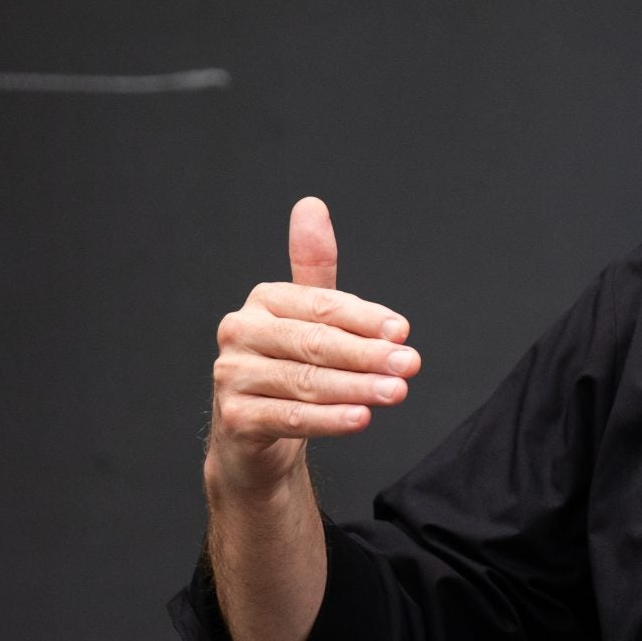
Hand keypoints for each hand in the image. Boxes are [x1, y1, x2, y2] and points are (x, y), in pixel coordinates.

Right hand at [206, 196, 421, 496]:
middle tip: (408, 365)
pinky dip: (328, 419)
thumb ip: (315, 269)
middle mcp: (240, 333)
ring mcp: (232, 376)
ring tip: (395, 392)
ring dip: (356, 388)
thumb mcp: (306, 316)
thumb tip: (311, 205)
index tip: (402, 332)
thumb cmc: (289, 367)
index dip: (364, 319)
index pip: (321, 306)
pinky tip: (360, 419)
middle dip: (367, 354)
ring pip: (305, 381)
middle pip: (314, 343)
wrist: (253, 435)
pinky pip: (290, 417)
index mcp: (264, 301)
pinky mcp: (235, 418)